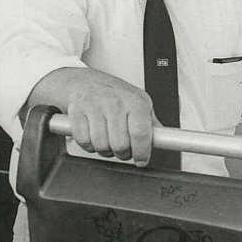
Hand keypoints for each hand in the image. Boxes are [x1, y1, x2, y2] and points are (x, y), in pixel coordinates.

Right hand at [28, 67, 156, 165]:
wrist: (84, 81)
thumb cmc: (114, 94)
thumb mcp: (138, 103)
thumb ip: (151, 123)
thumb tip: (164, 141)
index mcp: (136, 102)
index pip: (141, 133)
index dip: (141, 152)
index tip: (142, 160)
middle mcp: (116, 102)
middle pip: (120, 144)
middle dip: (122, 153)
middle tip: (123, 150)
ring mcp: (95, 106)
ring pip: (101, 145)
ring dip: (105, 150)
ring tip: (108, 141)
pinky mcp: (76, 111)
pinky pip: (83, 140)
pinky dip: (88, 145)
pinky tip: (93, 137)